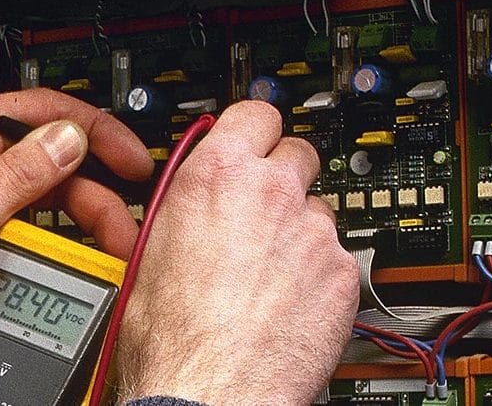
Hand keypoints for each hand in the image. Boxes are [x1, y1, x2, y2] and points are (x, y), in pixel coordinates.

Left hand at [0, 89, 152, 374]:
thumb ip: (20, 175)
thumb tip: (69, 138)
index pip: (40, 110)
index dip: (94, 127)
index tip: (129, 155)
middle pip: (50, 159)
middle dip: (93, 189)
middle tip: (123, 220)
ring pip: (42, 195)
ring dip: (77, 220)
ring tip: (104, 246)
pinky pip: (25, 224)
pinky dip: (53, 240)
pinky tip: (66, 256)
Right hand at [116, 101, 359, 405]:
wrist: (208, 392)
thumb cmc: (170, 338)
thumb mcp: (149, 252)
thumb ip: (186, 206)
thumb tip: (190, 199)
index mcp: (216, 177)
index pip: (256, 114)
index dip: (256, 131)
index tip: (257, 142)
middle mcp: (270, 193)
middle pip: (298, 153)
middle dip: (284, 178)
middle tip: (266, 212)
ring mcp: (312, 232)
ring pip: (319, 210)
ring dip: (301, 232)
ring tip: (274, 275)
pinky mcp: (342, 272)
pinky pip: (337, 258)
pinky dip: (320, 277)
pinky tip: (293, 305)